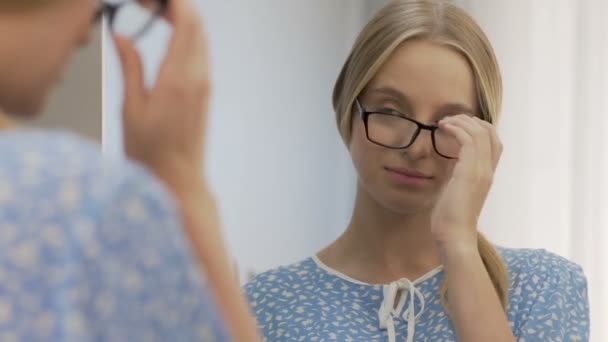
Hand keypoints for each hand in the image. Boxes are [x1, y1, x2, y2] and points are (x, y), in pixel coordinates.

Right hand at [113, 0, 209, 189]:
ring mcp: (205, 84)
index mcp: (177, 78)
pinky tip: (167, 36)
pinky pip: (200, 53)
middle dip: (176, 5)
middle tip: (148, 4)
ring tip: (154, 14)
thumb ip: (130, 68)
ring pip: (201, 37)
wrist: (179, 178)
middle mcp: (197, 77)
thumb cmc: (151, 152)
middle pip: (197, 24)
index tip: (150, 0)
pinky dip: (187, 36)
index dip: (172, 2)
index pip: (187, 22)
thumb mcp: (131, 109)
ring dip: (182, 19)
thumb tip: (121, 37)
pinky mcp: (205, 92)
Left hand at [431, 115, 501, 251]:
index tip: (459, 125)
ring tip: (444, 121)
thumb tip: (447, 162)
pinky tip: (443, 128)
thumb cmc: (450, 219)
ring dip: (461, 122)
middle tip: (450, 119)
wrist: (453, 235)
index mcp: (486, 175)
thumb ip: (455, 175)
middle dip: (470, 120)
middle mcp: (487, 170)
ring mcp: (481, 171)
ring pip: (480, 133)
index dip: (479, 128)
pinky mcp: (469, 173)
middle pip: (490, 133)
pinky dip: (456, 129)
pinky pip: (468, 140)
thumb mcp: (454, 190)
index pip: (494, 142)